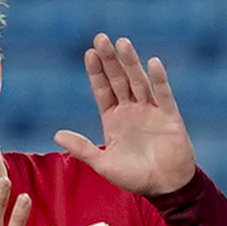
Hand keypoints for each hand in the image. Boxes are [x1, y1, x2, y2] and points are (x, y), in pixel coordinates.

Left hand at [53, 34, 194, 197]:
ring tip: (122, 43)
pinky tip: (153, 63)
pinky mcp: (170, 116)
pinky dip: (159, 79)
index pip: (103, 90)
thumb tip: (56, 134)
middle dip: (110, 60)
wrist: (165, 187)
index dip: (96, 72)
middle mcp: (132, 110)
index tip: (89, 53)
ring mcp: (151, 111)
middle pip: (119, 79)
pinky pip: (163, 95)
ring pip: (139, 82)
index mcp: (114, 119)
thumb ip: (82, 148)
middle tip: (101, 38)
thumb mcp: (103, 164)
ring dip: (131, 63)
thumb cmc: (134, 177)